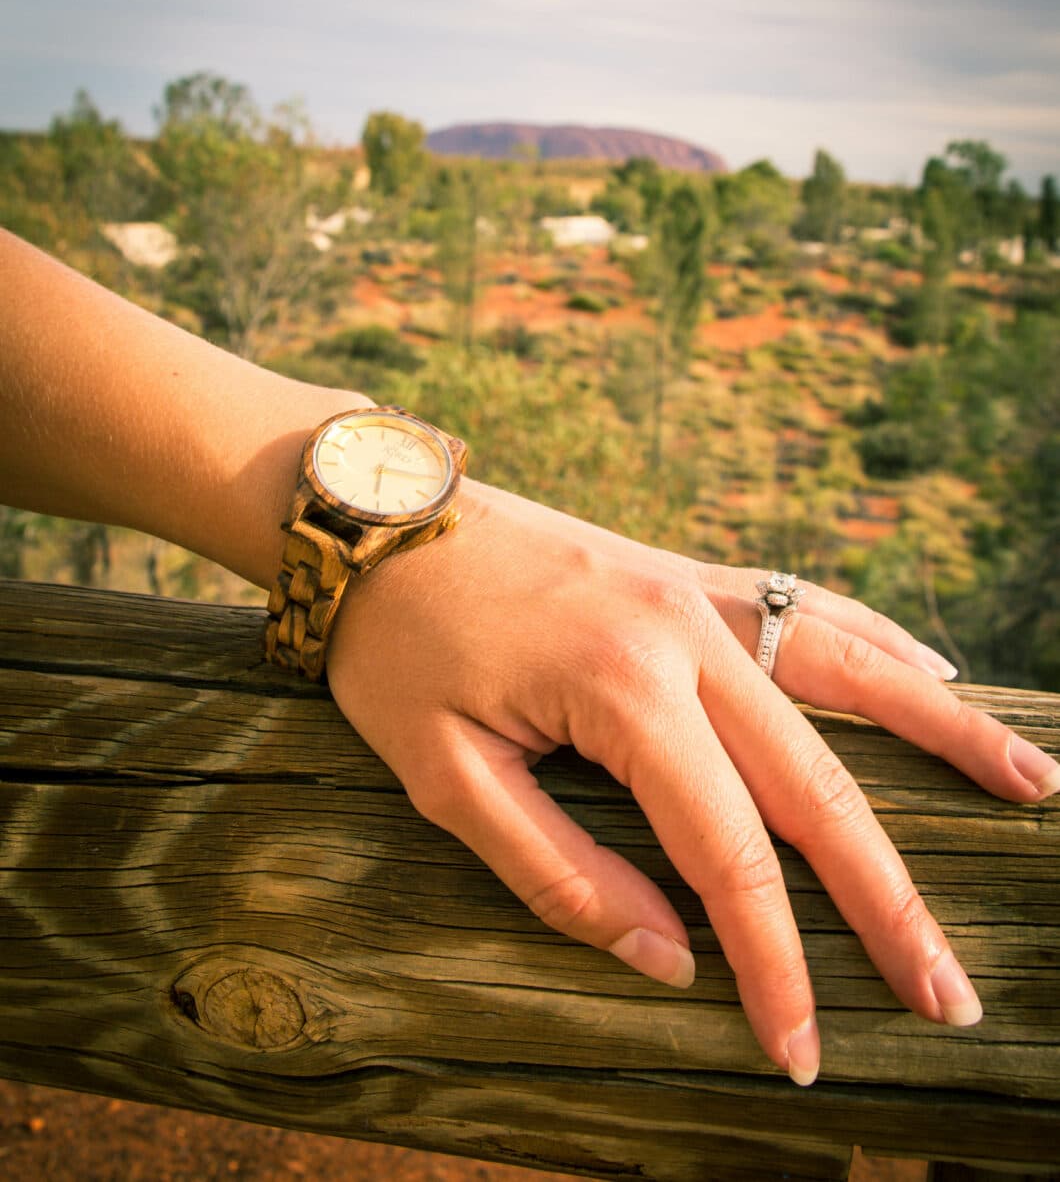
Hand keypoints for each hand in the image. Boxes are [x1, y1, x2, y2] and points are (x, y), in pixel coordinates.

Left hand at [326, 478, 1059, 1084]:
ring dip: (944, 741)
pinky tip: (935, 676)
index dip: (773, 962)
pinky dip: (883, 647)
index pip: (729, 855)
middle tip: (950, 989)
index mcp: (625, 693)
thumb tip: (670, 958)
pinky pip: (812, 610)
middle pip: (818, 784)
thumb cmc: (398, 648)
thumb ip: (560, 871)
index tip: (801, 1048)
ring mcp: (700, 596)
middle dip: (887, 898)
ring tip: (1032, 788)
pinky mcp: (691, 578)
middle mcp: (689, 638)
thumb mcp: (446, 774)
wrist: (379, 520)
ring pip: (853, 675)